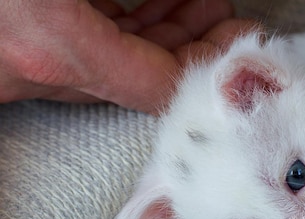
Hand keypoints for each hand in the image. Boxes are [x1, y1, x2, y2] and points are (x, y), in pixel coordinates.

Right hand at [0, 0, 255, 114]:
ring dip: (155, 31)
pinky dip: (113, 29)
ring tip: (194, 1)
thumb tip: (183, 0)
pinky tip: (138, 5)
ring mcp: (13, 64)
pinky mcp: (5, 53)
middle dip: (189, 40)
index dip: (207, 62)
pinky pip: (73, 50)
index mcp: (54, 42)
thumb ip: (117, 3)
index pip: (159, 81)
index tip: (238, 38)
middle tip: (222, 14)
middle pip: (137, 74)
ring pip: (106, 63)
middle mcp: (34, 65)